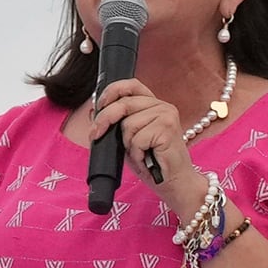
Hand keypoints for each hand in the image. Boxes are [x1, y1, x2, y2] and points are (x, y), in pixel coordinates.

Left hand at [88, 78, 202, 204]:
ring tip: (141, 154)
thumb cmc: (152, 162)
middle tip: (95, 134)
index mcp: (153, 104)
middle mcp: (162, 106)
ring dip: (128, 145)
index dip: (112, 91)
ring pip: (128, 124)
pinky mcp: (167, 129)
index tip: (99, 105)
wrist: (174, 182)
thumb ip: (116, 124)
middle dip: (105, 120)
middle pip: (124, 104)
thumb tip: (93, 112)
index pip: (131, 85)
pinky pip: (137, 139)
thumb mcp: (129, 139)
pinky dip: (137, 153)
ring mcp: (166, 116)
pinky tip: (147, 158)